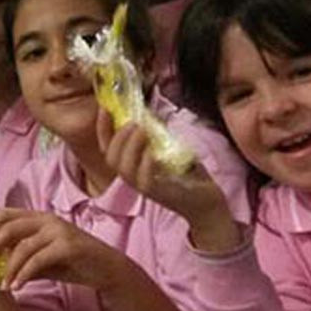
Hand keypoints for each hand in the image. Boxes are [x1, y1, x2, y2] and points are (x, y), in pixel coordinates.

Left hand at [0, 209, 125, 290]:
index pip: (5, 214)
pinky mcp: (68, 246)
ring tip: (3, 285)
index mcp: (39, 217)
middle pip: (9, 227)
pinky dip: (24, 274)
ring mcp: (59, 231)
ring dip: (9, 268)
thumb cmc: (73, 262)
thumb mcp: (42, 260)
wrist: (107, 269)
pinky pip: (38, 260)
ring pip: (22, 247)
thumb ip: (21, 260)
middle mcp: (47, 219)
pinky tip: (18, 286)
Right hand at [96, 110, 239, 251]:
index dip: (103, 127)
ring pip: (124, 169)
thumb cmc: (189, 175)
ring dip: (130, 146)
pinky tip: (152, 152)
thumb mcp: (171, 149)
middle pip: (111, 158)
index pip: (107, 147)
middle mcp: (133, 177)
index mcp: (132, 165)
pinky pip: (144, 181)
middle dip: (118, 136)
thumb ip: (158, 134)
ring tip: (141, 130)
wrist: (207, 202)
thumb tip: (149, 112)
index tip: (105, 107)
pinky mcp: (158, 194)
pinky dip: (145, 164)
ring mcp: (144, 187)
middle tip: (133, 122)